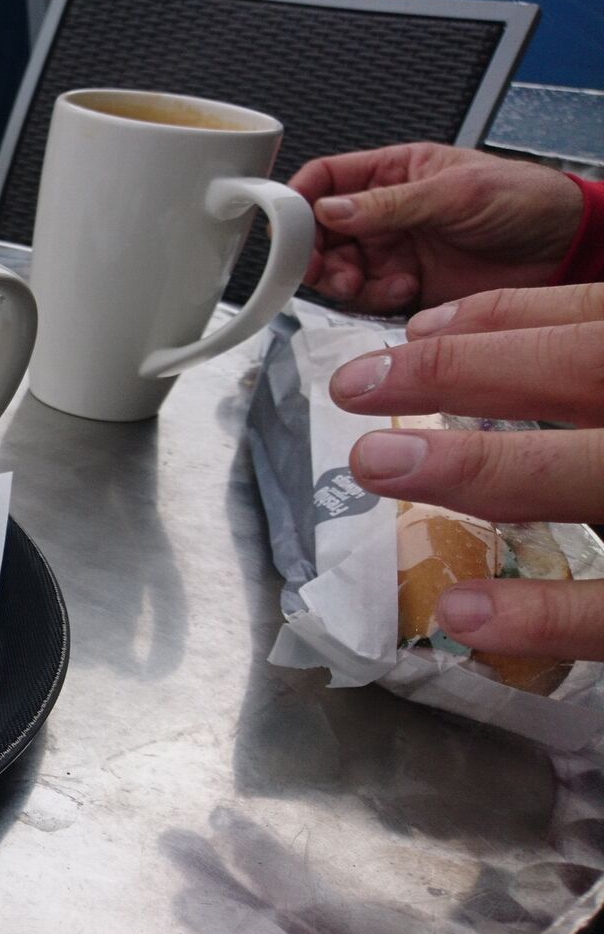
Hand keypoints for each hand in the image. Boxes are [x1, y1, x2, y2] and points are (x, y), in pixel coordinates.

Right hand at [286, 144, 582, 313]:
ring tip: (362, 281)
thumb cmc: (526, 200)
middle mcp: (386, 214)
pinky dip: (370, 300)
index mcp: (393, 173)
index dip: (300, 197)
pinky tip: (395, 292)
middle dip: (313, 250)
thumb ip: (389, 204)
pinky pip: (367, 298)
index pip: (327, 178)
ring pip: (338, 268)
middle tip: (323, 264)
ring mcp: (395, 252)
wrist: (568, 250)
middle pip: (321, 230)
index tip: (285, 219)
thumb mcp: (455, 192)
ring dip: (340, 279)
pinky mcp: (408, 288)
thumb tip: (331, 209)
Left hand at [328, 283, 603, 659]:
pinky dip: (547, 612)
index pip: (593, 322)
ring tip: (375, 465)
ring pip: (595, 473)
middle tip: (354, 384)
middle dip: (463, 372)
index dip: (499, 320)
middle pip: (583, 371)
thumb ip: (582, 353)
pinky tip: (462, 609)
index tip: (408, 330)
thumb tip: (452, 331)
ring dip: (483, 468)